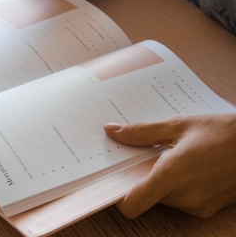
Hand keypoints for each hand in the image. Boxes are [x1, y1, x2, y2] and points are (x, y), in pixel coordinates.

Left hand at [105, 114, 235, 217]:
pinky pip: (179, 199)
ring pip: (162, 197)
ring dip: (158, 178)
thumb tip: (112, 131)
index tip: (112, 177)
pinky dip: (174, 184)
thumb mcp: (177, 125)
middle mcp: (185, 197)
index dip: (118, 195)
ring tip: (166, 153)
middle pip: (146, 196)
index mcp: (173, 175)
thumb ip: (142, 132)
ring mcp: (198, 205)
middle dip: (140, 176)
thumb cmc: (221, 132)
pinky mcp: (207, 208)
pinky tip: (182, 162)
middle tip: (140, 152)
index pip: (133, 203)